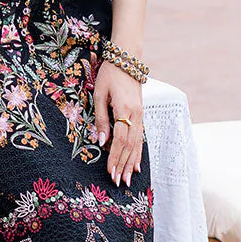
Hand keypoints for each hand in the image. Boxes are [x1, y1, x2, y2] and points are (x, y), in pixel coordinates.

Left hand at [92, 61, 142, 186]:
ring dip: (132, 162)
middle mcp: (136, 115)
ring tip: (128, 178)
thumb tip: (101, 141)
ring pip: (137, 143)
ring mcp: (141, 115)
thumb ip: (101, 119)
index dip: (115, 158)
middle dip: (124, 165)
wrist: (127, 59)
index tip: (110, 172)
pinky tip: (137, 164)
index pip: (120, 140)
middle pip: (130, 146)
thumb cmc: (109, 75)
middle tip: (119, 182)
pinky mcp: (141, 114)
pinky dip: (138, 152)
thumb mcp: (100, 95)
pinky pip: (140, 137)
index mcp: (125, 110)